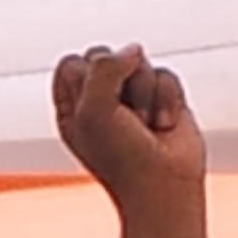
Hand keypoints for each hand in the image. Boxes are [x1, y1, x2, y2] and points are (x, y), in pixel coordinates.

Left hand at [51, 45, 206, 237]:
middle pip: (106, 56)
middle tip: (123, 118)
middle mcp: (99, 100)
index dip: (86, 78)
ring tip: (144, 125)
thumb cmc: (121, 158)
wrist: (163, 187)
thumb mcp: (94, 110)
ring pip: (139, 63)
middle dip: (118, 84)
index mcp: (71, 107)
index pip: (71, 64)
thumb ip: (105, 66)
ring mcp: (132, 98)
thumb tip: (134, 50)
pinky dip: (167, 99)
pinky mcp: (162, 99)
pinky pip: (165, 74)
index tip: (94, 108)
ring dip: (145, 95)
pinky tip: (163, 126)